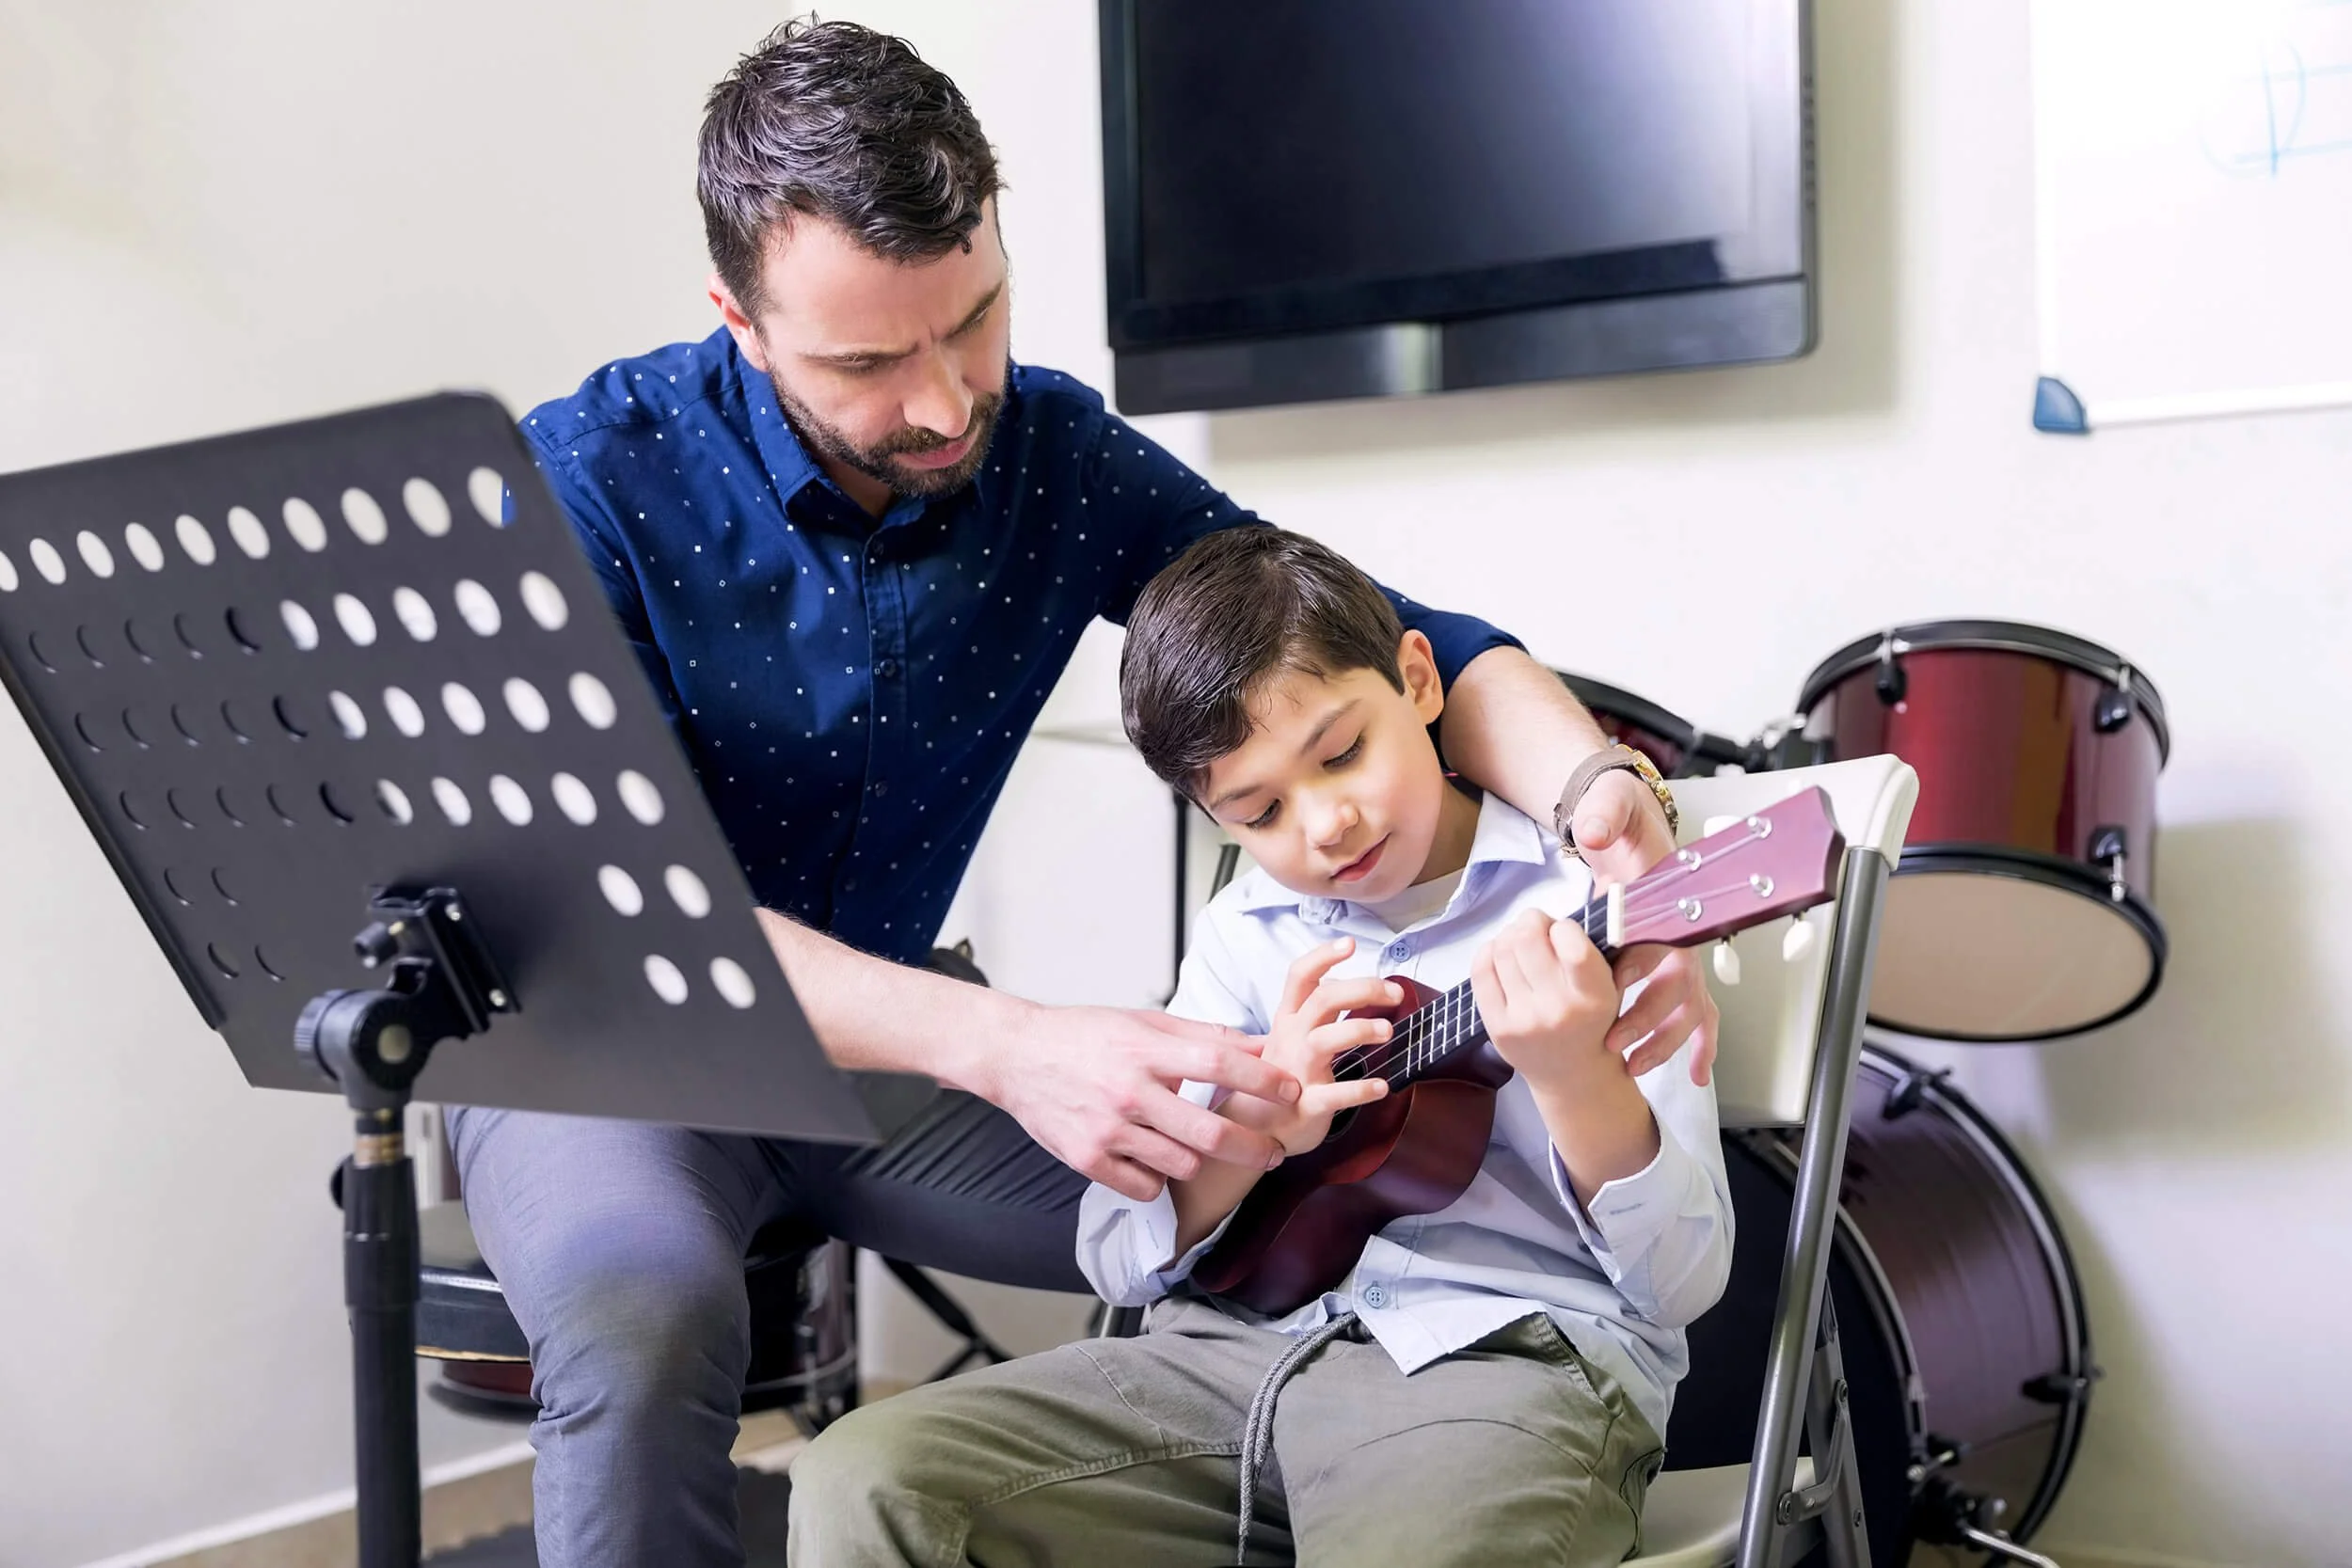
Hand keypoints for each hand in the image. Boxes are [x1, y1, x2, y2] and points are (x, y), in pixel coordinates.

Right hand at [987, 1004, 1304, 1200]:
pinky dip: (1158, 1177)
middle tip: (1273, 1152)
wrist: (1016, 1056)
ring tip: (1195, 1146)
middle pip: (1210, 1131)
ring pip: (1182, 1164)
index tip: (1292, 1089)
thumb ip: (1202, 1035)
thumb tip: (1260, 1044)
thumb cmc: (1083, 1035)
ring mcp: (1108, 1129)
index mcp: (1146, 1049)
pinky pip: (1146, 1186)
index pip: (1220, 1064)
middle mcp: (1129, 1091)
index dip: (1264, 1079)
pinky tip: (1154, 1159)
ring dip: (1199, 1159)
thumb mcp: (1143, 1021)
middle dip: (1254, 1146)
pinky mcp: (1088, 1159)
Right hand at [1223, 939, 1394, 1155]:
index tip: (1350, 943)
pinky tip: (1382, 1087)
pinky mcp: (1306, 1106)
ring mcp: (1296, 1073)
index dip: (1323, 955)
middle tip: (1394, 992)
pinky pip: (1334, 1095)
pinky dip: (1361, 1089)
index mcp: (1288, 1020)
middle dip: (1362, 988)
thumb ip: (1316, 1011)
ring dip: (1359, 1029)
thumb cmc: (1281, 1080)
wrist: (1255, 1131)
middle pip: (1322, 999)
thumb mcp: (1292, 1038)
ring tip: (1387, 1031)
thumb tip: (1343, 980)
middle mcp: (1290, 1040)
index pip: (1300, 977)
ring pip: (1323, 1040)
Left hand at [1471, 908, 1623, 1091]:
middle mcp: (1558, 1010)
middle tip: (1538, 927)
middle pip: (1528, 938)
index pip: (1571, 943)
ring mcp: (1524, 1019)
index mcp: (1594, 998)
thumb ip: (1594, 945)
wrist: (1573, 1074)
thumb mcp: (1610, 985)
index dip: (1563, 926)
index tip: (1564, 931)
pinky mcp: (1497, 1027)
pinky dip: (1489, 952)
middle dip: (1531, 921)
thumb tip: (1579, 898)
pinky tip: (1501, 954)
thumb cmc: (1592, 1019)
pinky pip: (1481, 971)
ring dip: (1511, 935)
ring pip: (1502, 949)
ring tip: (1522, 943)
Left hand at [1568, 769, 1721, 1084]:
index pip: (1661, 939)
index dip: (1639, 966)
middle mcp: (1680, 930)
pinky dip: (1702, 1046)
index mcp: (1669, 897)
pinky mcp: (1672, 964)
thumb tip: (1597, 831)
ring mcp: (1680, 951)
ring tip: (1632, 1065)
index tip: (1611, 985)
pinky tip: (1698, 1074)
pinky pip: (1699, 1013)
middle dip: (1647, 1019)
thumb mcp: (1613, 804)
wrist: (1630, 820)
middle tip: (1614, 1042)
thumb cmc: (1625, 817)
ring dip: (1665, 1041)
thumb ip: (1607, 813)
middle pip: (1678, 985)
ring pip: (1690, 1006)